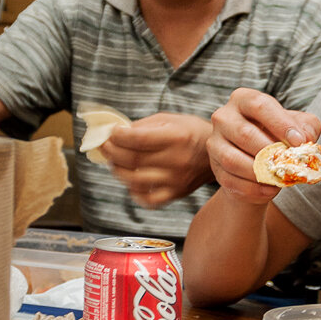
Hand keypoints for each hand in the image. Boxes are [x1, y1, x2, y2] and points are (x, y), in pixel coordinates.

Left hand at [99, 113, 215, 207]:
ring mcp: (176, 180)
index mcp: (176, 137)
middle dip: (112, 152)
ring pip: (134, 180)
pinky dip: (133, 192)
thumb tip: (116, 134)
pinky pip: (148, 199)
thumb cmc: (190, 133)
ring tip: (114, 162)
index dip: (118, 136)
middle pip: (133, 159)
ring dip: (117, 170)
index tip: (111, 133)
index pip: (138, 139)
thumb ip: (143, 126)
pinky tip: (131, 181)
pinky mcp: (176, 194)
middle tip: (104, 146)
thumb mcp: (170, 120)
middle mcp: (177, 160)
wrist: (216, 154)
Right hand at [206, 88, 320, 204]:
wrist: (260, 162)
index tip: (299, 141)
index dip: (281, 123)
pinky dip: (252, 189)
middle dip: (270, 152)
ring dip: (259, 172)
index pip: (259, 105)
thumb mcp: (298, 126)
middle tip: (289, 163)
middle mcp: (224, 117)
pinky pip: (230, 180)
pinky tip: (270, 190)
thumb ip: (307, 127)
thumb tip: (305, 140)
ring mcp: (215, 143)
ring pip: (232, 159)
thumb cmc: (279, 136)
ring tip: (279, 178)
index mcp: (244, 99)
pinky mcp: (214, 167)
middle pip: (244, 133)